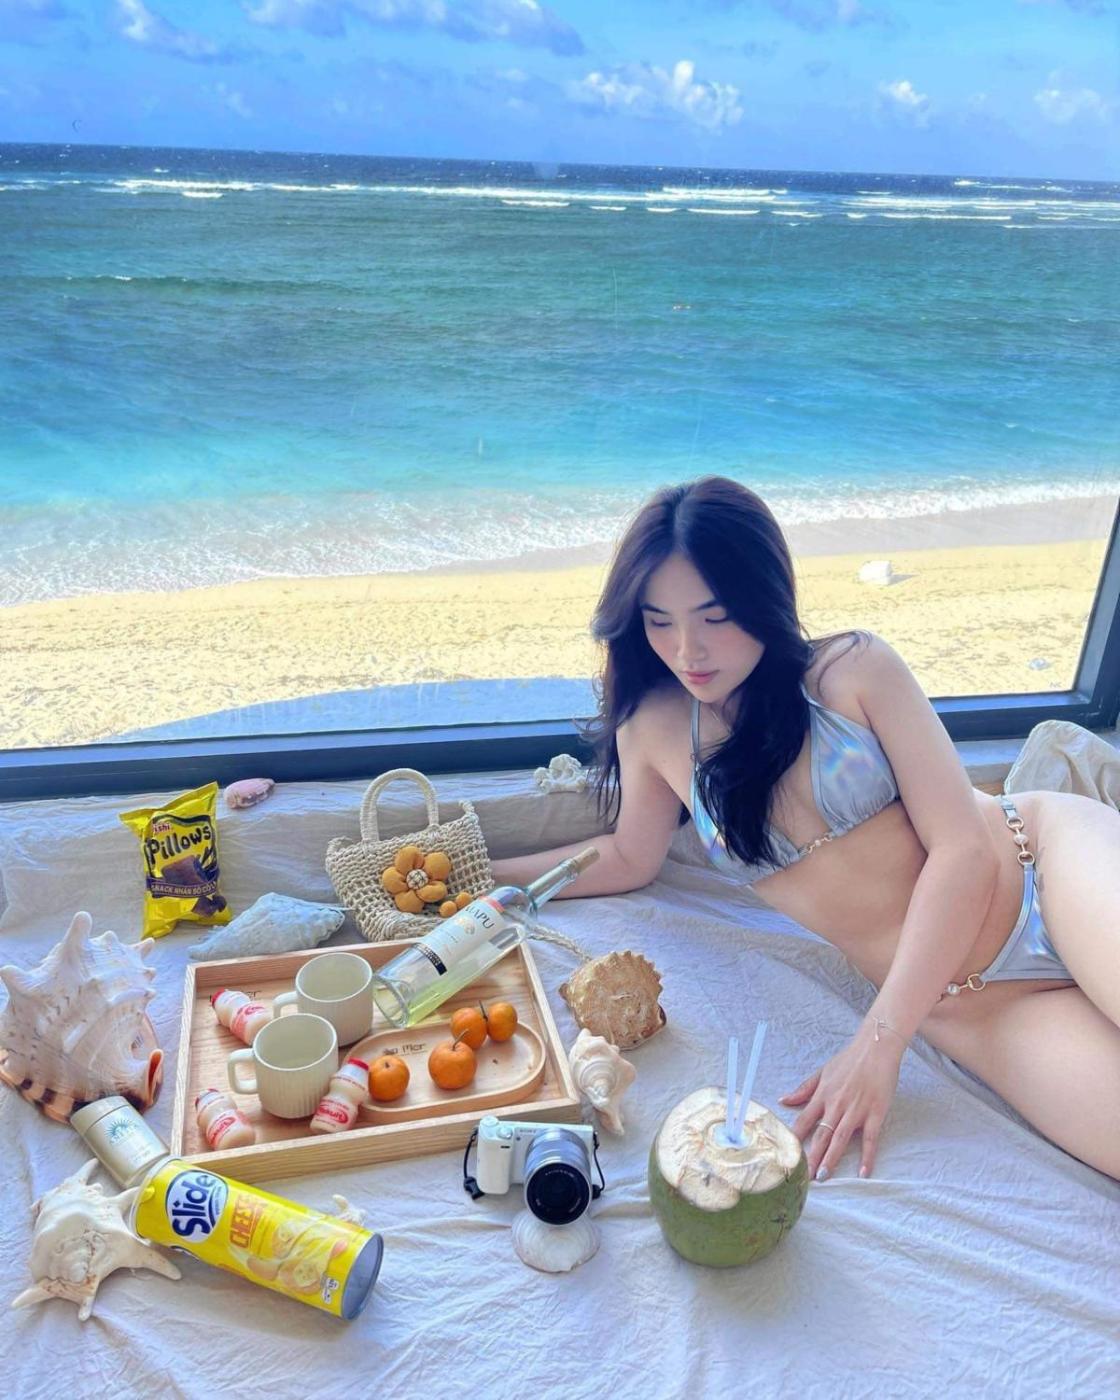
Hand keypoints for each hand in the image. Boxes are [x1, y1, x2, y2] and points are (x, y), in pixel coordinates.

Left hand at [778, 1022, 902, 1180]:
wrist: (876, 1047)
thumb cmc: (849, 1059)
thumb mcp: (822, 1071)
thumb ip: (804, 1089)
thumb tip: (783, 1100)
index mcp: (823, 1095)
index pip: (804, 1121)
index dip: (795, 1139)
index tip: (786, 1154)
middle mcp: (836, 1105)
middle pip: (821, 1134)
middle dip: (812, 1156)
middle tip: (804, 1177)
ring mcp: (856, 1110)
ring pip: (840, 1139)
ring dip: (831, 1159)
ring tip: (823, 1177)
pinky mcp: (875, 1113)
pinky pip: (870, 1138)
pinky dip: (867, 1156)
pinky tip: (864, 1172)